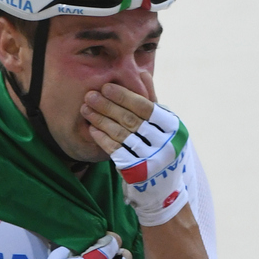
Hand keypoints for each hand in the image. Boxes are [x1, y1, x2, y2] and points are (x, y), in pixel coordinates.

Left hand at [81, 75, 189, 225]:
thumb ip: (152, 99)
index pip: (146, 107)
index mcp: (172, 127)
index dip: (125, 96)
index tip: (106, 86)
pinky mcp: (136, 170)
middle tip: (90, 95)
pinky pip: (115, 151)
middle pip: (130, 120)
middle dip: (107, 106)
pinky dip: (102, 138)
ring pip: (120, 134)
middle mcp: (164, 142)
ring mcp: (150, 158)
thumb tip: (142, 72)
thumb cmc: (161, 146)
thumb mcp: (163, 124)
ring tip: (86, 108)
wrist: (163, 186)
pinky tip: (91, 128)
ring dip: (100, 119)